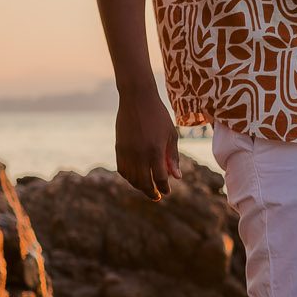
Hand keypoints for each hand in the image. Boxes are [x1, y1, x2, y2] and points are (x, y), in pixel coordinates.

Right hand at [116, 84, 178, 201]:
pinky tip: (136, 177)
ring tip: (148, 188)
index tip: (168, 192)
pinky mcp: (119, 148)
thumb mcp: (171, 135)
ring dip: (140, 186)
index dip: (164, 187)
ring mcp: (127, 152)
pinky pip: (122, 169)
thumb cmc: (159, 116)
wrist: (137, 99)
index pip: (161, 178)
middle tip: (157, 197)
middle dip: (152, 192)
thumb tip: (177, 177)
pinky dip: (129, 177)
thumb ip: (173, 157)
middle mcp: (140, 154)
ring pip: (132, 178)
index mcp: (155, 151)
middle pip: (145, 182)